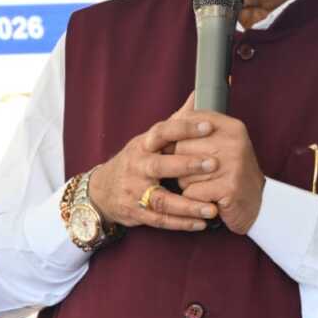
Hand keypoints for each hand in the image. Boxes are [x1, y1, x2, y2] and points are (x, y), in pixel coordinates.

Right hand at [89, 95, 221, 231]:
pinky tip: (201, 223)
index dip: (184, 128)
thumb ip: (177, 120)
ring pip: (161, 199)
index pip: (162, 132)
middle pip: (160, 166)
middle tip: (215, 164)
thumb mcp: (150, 139)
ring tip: (212, 208)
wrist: (102, 190)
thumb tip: (199, 94)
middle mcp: (137, 166)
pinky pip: (160, 220)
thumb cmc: (137, 160)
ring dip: (188, 205)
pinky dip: (181, 223)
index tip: (209, 126)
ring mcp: (135, 191)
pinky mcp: (136, 213)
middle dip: (187, 165)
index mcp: (143, 145)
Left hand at [175, 111, 265, 234]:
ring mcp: (234, 165)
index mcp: (231, 127)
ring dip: (187, 184)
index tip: (178, 146)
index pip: (188, 120)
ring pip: (183, 173)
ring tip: (207, 185)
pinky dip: (193, 199)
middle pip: (181, 147)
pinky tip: (208, 198)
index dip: (176, 136)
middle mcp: (234, 143)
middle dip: (181, 164)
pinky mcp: (229, 188)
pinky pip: (190, 192)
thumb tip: (189, 97)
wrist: (254, 204)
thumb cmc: (230, 171)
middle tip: (199, 172)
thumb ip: (200, 123)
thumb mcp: (221, 141)